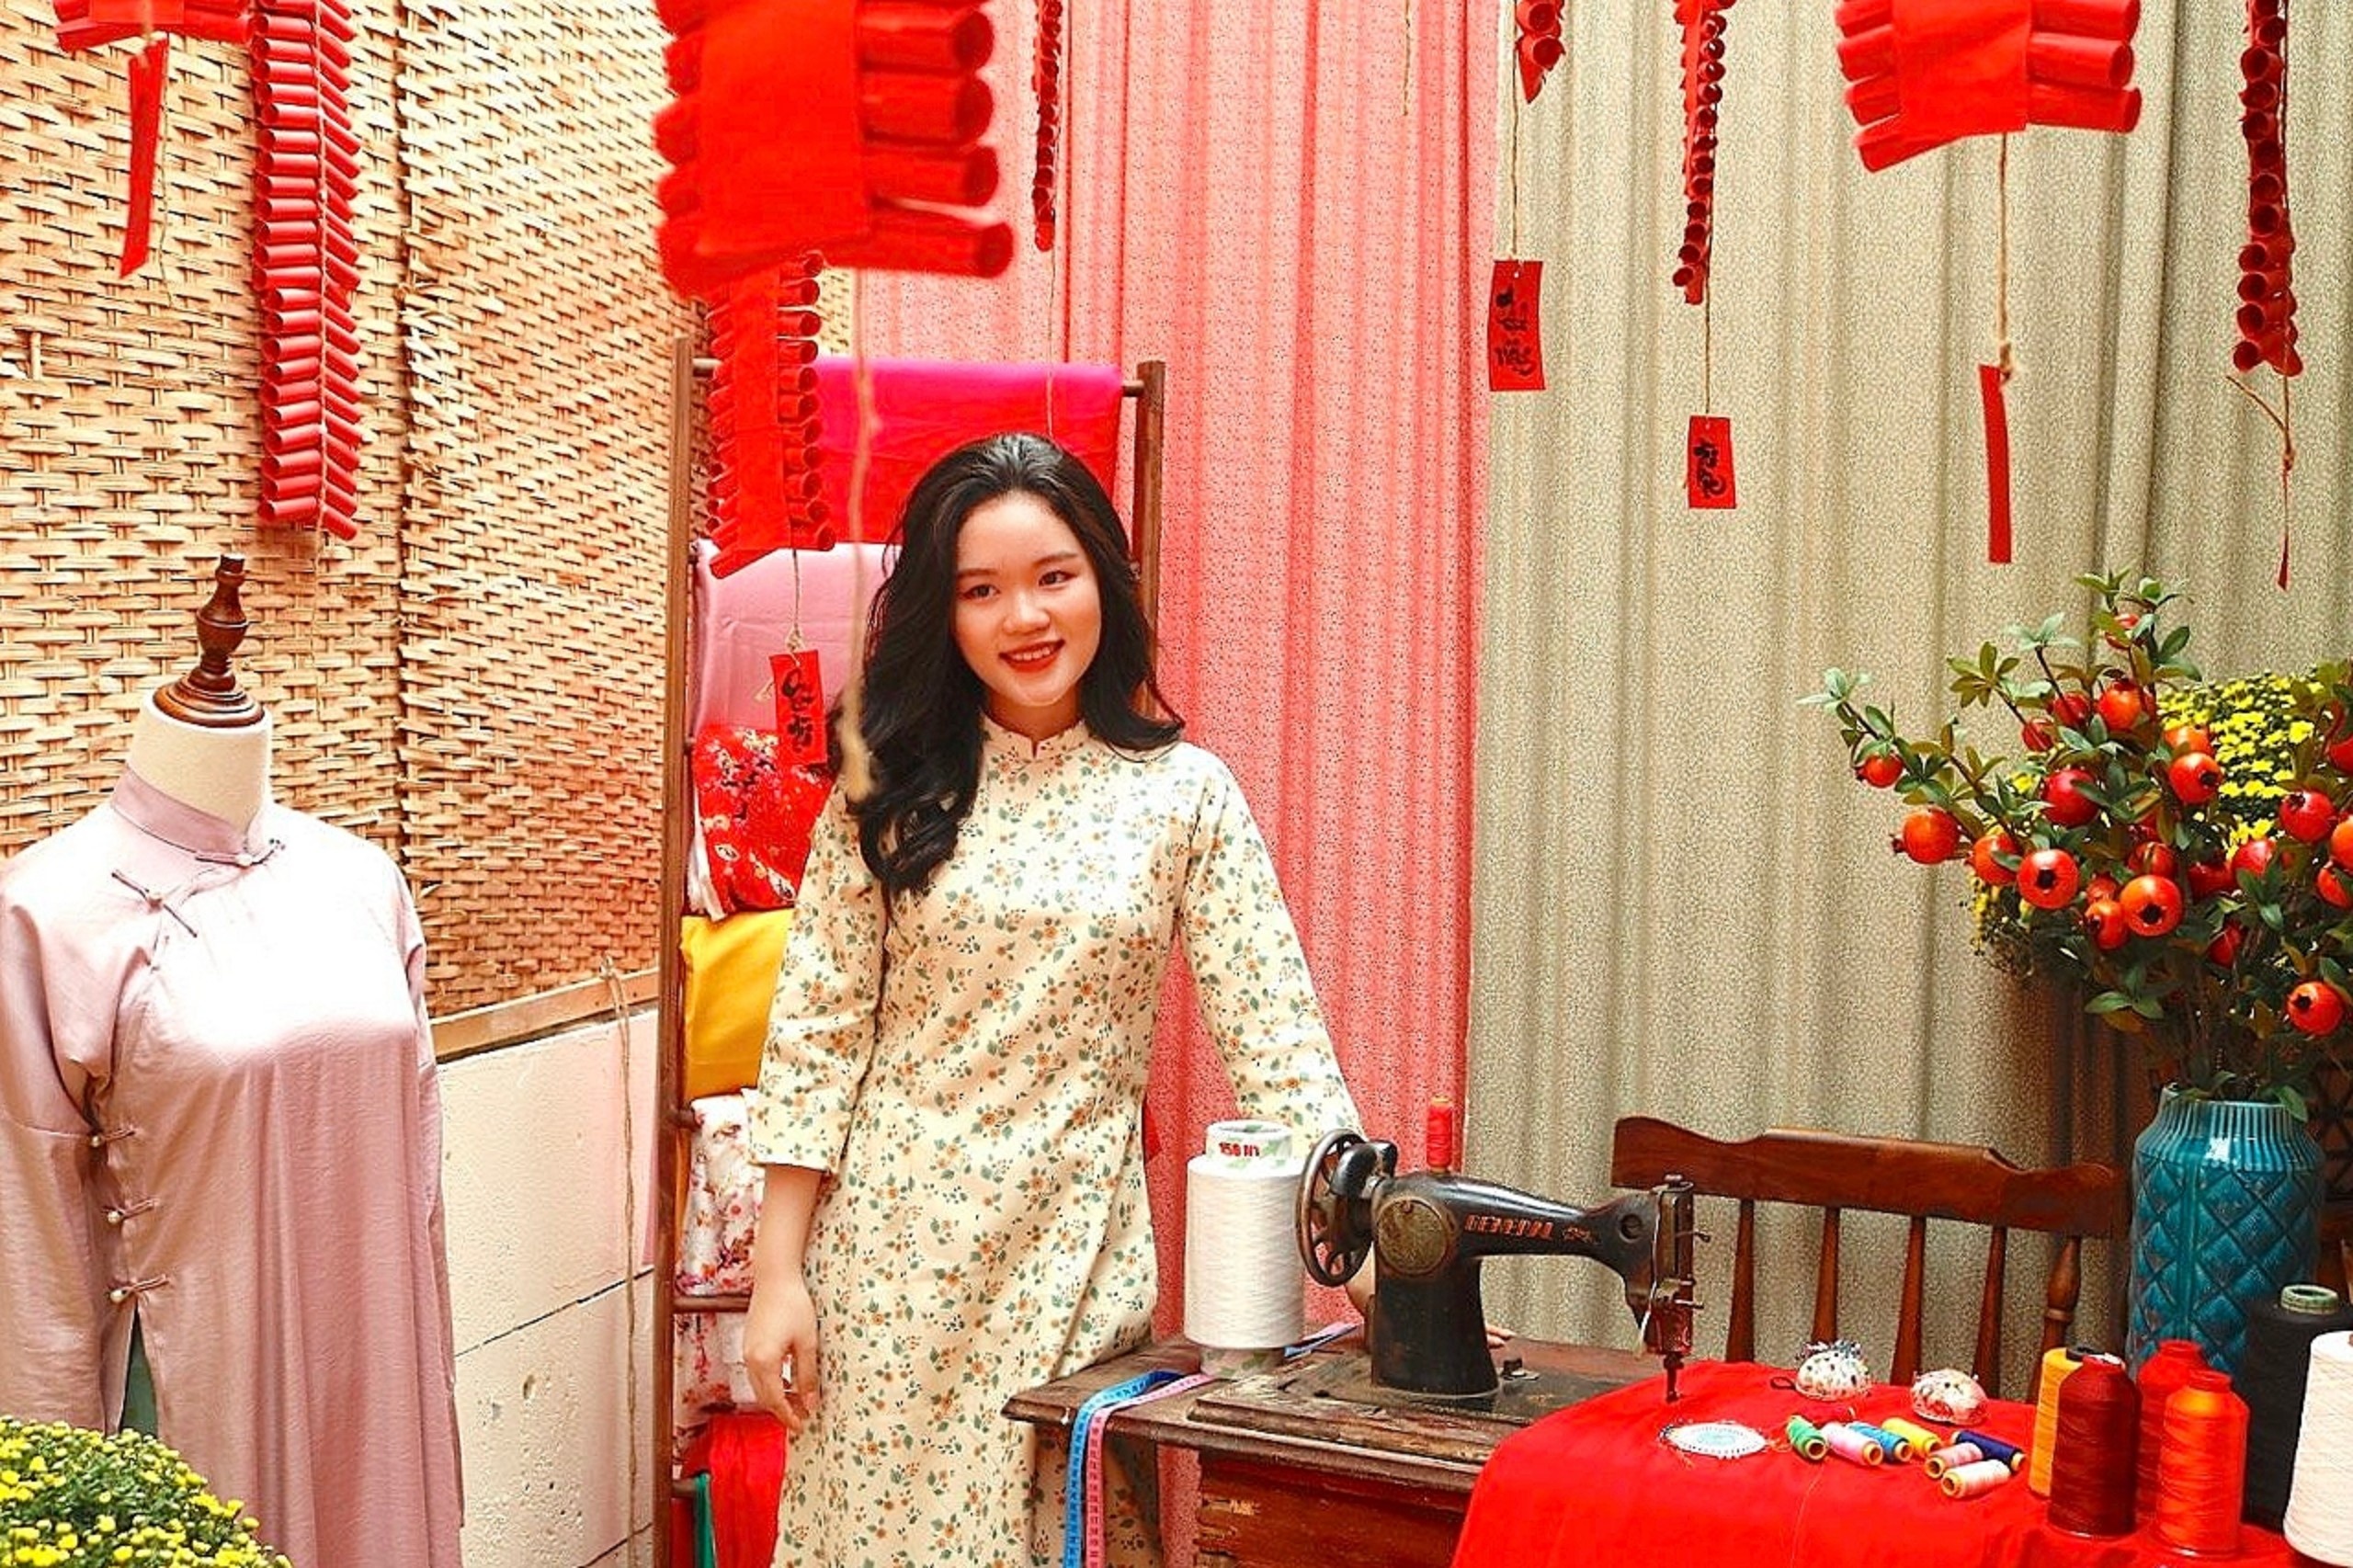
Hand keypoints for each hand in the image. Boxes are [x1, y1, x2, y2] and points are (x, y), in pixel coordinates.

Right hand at [743, 1269, 819, 1436]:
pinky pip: (757, 1373)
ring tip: (796, 1402)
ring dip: (776, 1397)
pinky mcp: (749, 1344)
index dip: (788, 1416)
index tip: (802, 1426)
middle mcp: (750, 1360)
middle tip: (801, 1418)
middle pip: (764, 1397)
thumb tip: (810, 1403)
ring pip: (759, 1386)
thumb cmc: (794, 1306)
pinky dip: (770, 1383)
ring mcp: (746, 1352)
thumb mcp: (807, 1343)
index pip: (776, 1400)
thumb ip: (807, 1375)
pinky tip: (786, 1381)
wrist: (775, 1278)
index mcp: (764, 1362)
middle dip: (782, 1410)